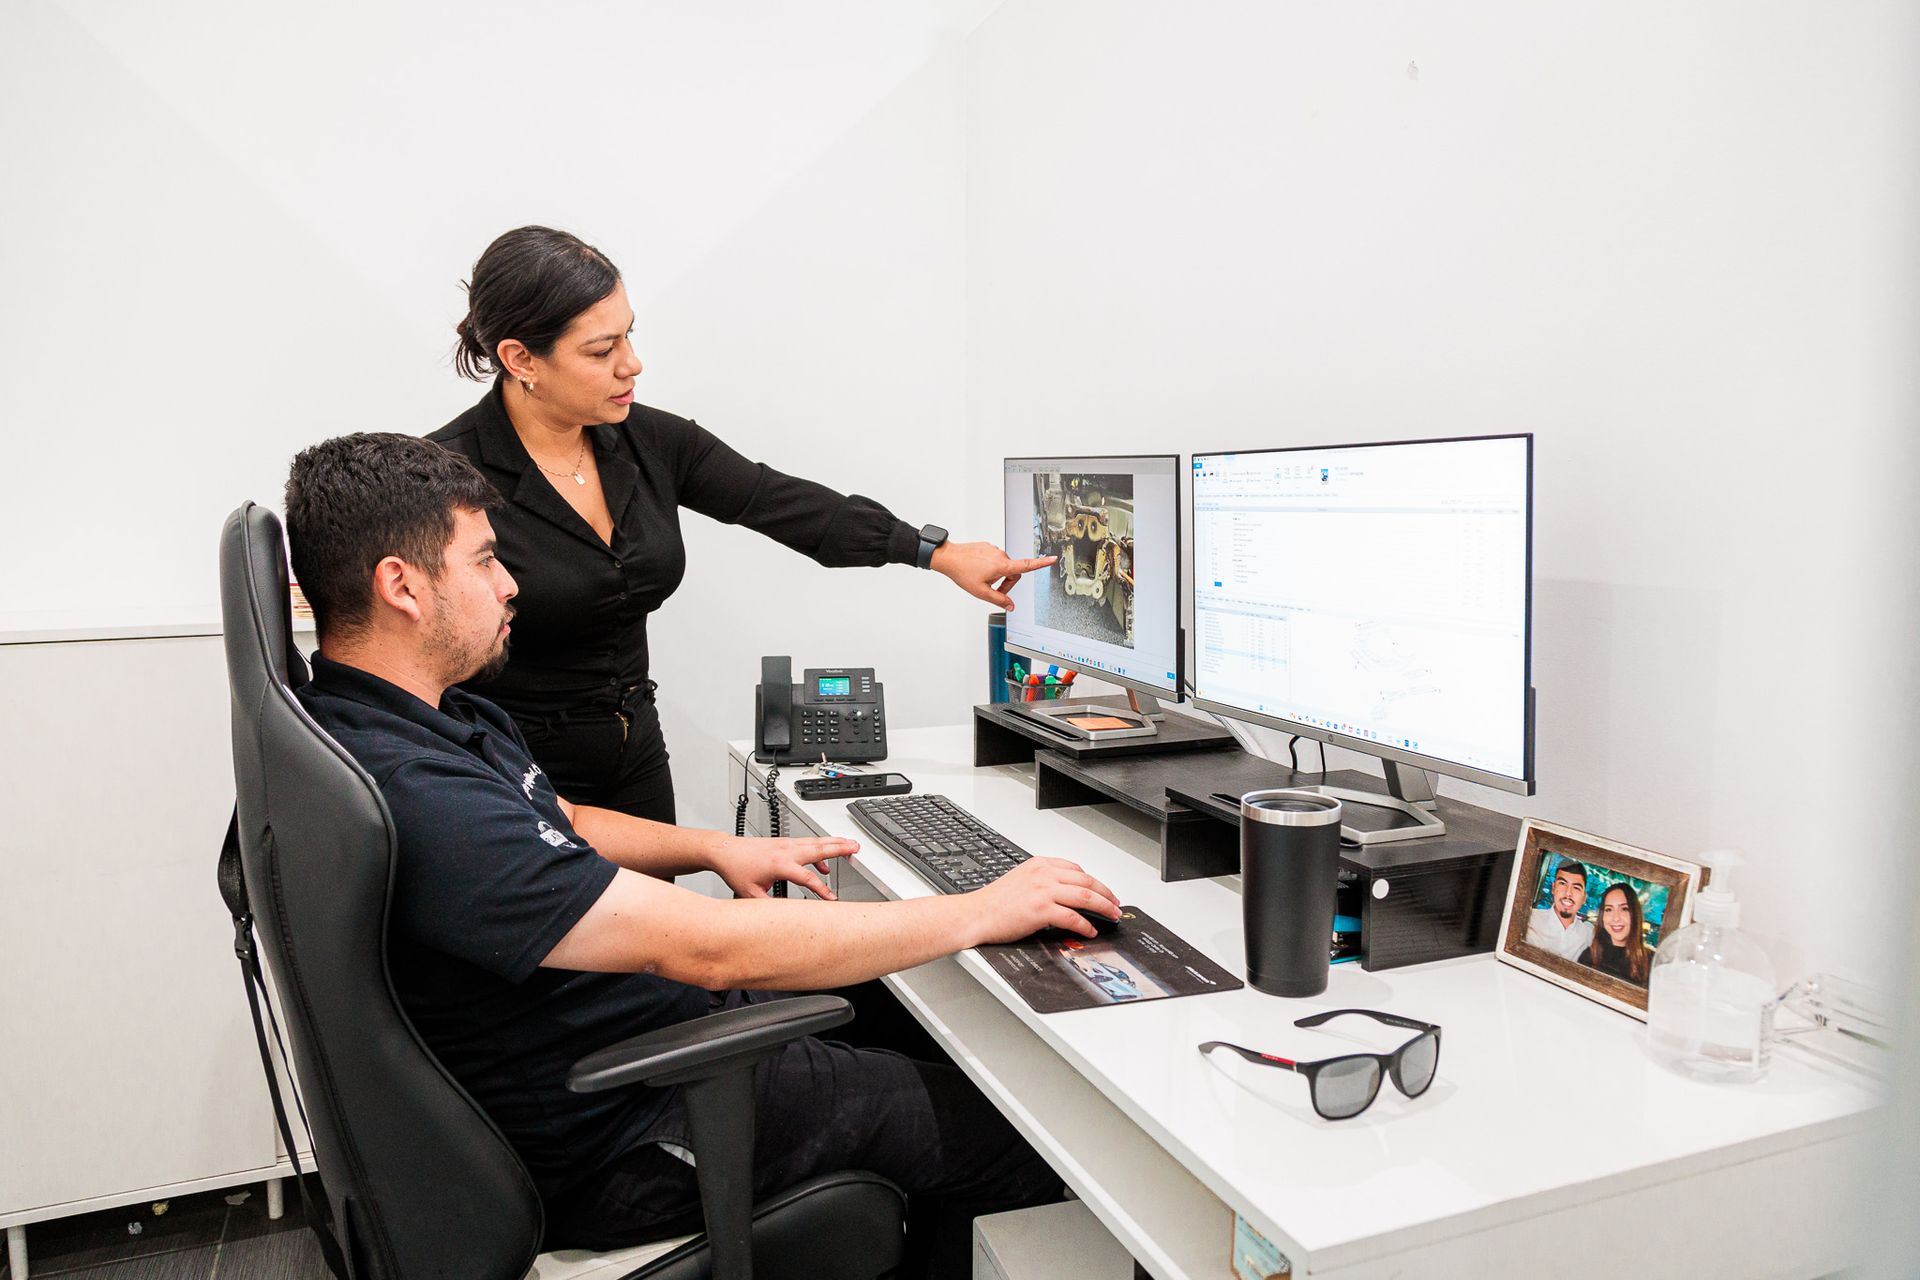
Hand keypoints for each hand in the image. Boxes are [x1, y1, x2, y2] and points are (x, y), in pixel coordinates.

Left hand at [712, 836, 857, 899]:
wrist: (725, 851)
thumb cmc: (736, 869)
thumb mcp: (751, 894)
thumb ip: (769, 906)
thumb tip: (783, 917)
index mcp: (779, 865)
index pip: (807, 878)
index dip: (821, 889)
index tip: (831, 898)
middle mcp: (786, 851)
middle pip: (818, 849)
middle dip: (839, 848)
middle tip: (856, 849)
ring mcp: (786, 844)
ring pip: (816, 842)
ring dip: (834, 842)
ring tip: (850, 844)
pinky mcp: (785, 843)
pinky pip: (808, 843)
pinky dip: (820, 848)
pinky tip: (825, 862)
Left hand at [928, 541, 1056, 610]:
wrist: (949, 558)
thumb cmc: (963, 572)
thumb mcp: (981, 592)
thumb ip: (999, 600)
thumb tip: (1011, 606)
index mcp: (1002, 565)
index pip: (1026, 565)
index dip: (1041, 563)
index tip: (1053, 559)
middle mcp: (1000, 555)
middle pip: (1013, 572)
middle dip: (1006, 583)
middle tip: (993, 591)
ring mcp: (994, 549)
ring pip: (1004, 566)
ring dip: (998, 576)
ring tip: (982, 579)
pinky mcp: (987, 547)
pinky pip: (995, 559)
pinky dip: (991, 567)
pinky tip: (978, 570)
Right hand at [970, 857, 1120, 943]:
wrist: (975, 914)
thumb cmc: (994, 902)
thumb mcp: (1021, 880)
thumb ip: (1043, 881)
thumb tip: (1065, 895)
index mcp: (1039, 864)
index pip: (1076, 869)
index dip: (1093, 881)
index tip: (1102, 891)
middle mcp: (1043, 874)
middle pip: (1086, 880)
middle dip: (1105, 893)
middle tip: (1115, 904)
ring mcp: (1043, 891)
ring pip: (1084, 896)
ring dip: (1103, 907)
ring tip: (1111, 916)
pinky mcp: (1041, 910)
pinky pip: (1072, 917)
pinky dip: (1085, 925)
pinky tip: (1090, 931)